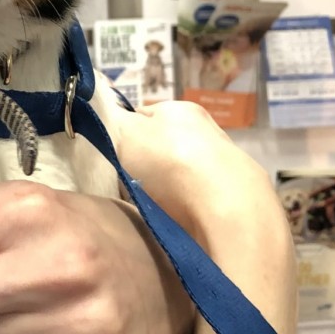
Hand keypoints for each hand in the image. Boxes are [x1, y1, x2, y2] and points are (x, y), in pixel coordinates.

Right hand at [114, 101, 295, 333]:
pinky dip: (181, 212)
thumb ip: (109, 122)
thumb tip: (102, 118)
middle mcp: (205, 133)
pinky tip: (170, 223)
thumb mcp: (126, 131)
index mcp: (181, 110)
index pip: (141, 116)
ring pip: (177, 178)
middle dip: (142, 167)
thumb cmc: (171, 163)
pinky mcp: (232, 203)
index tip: (107, 157)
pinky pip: (194, 204)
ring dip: (163, 191)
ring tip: (145, 210)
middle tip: (122, 186)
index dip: (120, 135)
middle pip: (160, 148)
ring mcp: (221, 169)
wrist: (228, 211)